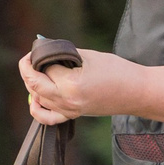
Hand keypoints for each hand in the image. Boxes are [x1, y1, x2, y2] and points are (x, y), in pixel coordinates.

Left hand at [20, 47, 144, 124]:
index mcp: (70, 84)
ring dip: (32, 83)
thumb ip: (64, 53)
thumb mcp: (88, 56)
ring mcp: (69, 111)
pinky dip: (37, 108)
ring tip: (37, 70)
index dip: (38, 56)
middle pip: (34, 84)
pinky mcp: (73, 115)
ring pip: (37, 98)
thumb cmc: (117, 71)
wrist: (136, 92)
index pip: (44, 68)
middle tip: (31, 57)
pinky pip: (47, 117)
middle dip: (28, 69)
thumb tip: (44, 48)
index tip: (38, 48)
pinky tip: (35, 97)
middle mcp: (67, 101)